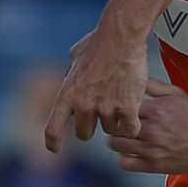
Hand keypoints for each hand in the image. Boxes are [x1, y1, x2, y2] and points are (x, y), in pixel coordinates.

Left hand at [44, 29, 146, 152]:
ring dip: (115, 121)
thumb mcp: (74, 57)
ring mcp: (106, 108)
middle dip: (91, 127)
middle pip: (85, 134)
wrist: (121, 37)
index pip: (53, 129)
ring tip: (121, 102)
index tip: (55, 149)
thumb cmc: (98, 42)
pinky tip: (134, 118)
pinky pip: (129, 129)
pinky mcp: (127, 108)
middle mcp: (84, 105)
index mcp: (67, 94)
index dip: (53, 143)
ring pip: (110, 130)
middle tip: (100, 115)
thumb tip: (68, 81)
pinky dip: (132, 125)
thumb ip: (71, 75)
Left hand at [105, 80, 187, 174]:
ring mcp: (151, 149)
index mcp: (155, 110)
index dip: (117, 107)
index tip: (117, 108)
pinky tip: (129, 152)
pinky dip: (123, 158)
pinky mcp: (153, 166)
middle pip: (114, 127)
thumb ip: (153, 85)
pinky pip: (125, 163)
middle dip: (113, 124)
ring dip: (116, 141)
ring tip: (122, 137)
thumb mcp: (175, 94)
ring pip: (116, 145)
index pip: (121, 107)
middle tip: (116, 124)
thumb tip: (135, 78)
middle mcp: (151, 130)